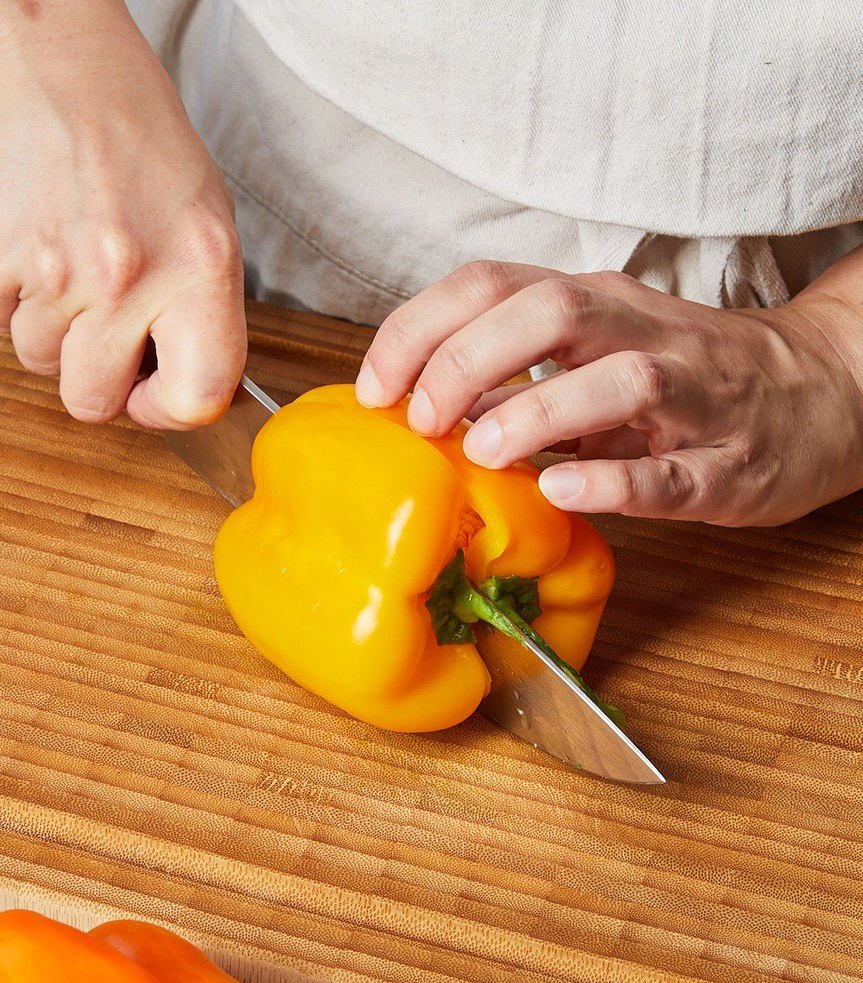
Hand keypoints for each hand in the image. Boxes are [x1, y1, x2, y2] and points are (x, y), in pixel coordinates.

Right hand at [0, 0, 245, 428]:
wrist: (49, 61)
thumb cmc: (136, 138)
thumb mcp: (207, 221)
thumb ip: (200, 312)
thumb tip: (183, 384)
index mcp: (199, 268)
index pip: (197, 396)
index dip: (171, 411)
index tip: (155, 396)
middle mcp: (127, 277)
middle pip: (94, 400)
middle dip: (97, 379)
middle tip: (103, 332)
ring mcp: (52, 272)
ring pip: (40, 363)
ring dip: (53, 332)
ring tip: (70, 264)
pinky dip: (11, 299)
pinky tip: (35, 246)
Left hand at [354, 259, 862, 525]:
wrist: (820, 392)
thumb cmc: (686, 378)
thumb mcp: (597, 354)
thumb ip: (518, 373)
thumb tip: (422, 403)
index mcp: (596, 305)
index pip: (491, 285)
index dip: (419, 329)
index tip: (373, 388)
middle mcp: (641, 332)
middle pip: (548, 310)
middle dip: (466, 359)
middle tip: (420, 419)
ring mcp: (692, 395)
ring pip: (617, 379)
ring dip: (536, 412)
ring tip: (482, 452)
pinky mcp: (728, 463)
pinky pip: (670, 471)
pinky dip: (612, 479)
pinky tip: (561, 489)